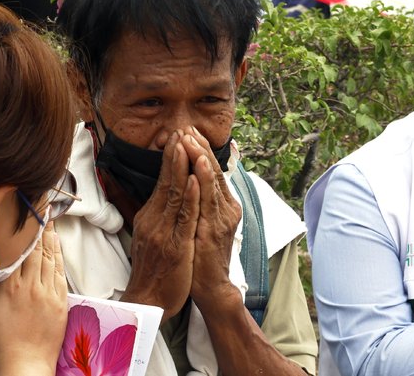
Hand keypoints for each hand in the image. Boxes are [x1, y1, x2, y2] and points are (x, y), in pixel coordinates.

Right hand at [0, 222, 67, 375]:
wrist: (24, 366)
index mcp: (10, 286)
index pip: (17, 247)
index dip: (20, 227)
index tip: (21, 210)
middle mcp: (32, 285)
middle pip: (36, 247)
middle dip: (37, 224)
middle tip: (38, 205)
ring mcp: (49, 292)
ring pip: (49, 255)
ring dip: (49, 235)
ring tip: (47, 217)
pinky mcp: (60, 301)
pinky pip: (60, 270)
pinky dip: (58, 253)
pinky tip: (56, 243)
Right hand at [122, 130, 199, 319]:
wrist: (148, 298)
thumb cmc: (153, 267)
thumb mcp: (149, 234)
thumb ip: (151, 212)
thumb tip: (154, 194)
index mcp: (150, 215)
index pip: (161, 181)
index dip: (169, 158)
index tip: (175, 136)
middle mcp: (154, 219)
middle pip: (166, 181)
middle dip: (175, 154)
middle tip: (180, 129)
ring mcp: (164, 232)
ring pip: (174, 194)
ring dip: (181, 167)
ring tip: (186, 143)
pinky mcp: (175, 245)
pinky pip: (183, 217)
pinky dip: (189, 197)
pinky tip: (194, 180)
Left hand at [181, 128, 242, 306]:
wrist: (211, 286)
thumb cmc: (202, 254)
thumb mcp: (200, 222)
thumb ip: (199, 201)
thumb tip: (189, 180)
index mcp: (221, 204)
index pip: (209, 171)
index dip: (199, 150)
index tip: (188, 131)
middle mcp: (225, 207)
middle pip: (212, 171)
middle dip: (199, 148)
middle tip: (188, 127)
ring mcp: (222, 218)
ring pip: (211, 183)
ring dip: (200, 159)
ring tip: (192, 139)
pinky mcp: (215, 231)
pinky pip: (207, 204)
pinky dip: (203, 184)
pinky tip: (197, 169)